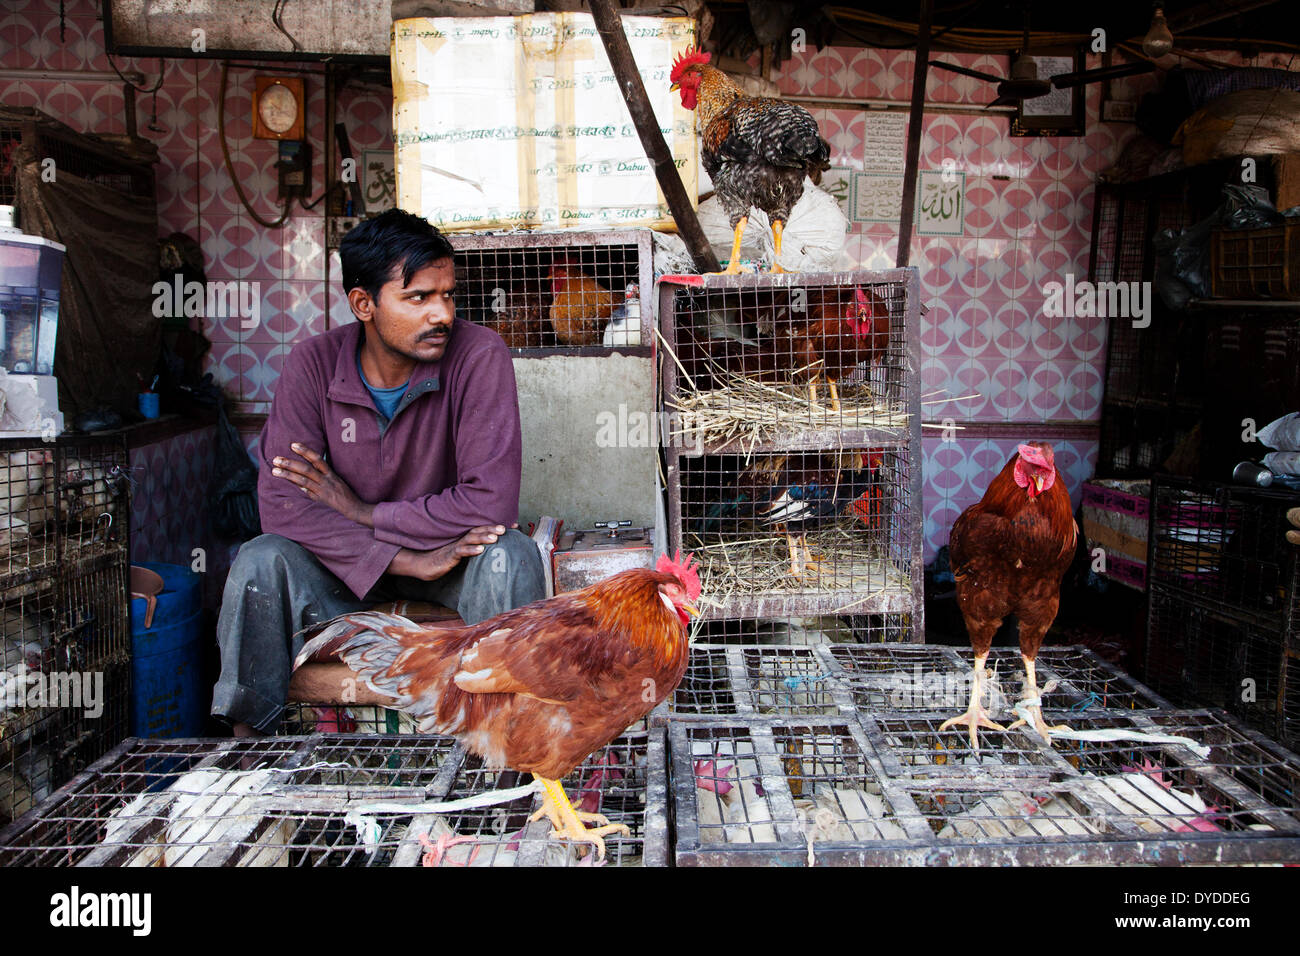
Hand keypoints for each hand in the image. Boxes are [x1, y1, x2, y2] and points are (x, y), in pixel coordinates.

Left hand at [272, 443, 373, 526]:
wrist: (354, 508)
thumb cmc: (344, 493)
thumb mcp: (336, 480)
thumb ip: (323, 474)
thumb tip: (307, 469)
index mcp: (330, 474)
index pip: (317, 459)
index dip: (305, 451)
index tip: (293, 445)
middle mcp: (326, 480)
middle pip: (306, 469)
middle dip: (290, 463)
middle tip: (276, 459)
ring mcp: (322, 490)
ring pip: (303, 480)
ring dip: (287, 475)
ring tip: (274, 470)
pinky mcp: (320, 500)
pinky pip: (306, 492)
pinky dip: (296, 487)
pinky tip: (285, 484)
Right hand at [390, 525, 506, 580]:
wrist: (424, 565)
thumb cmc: (445, 559)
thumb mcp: (463, 555)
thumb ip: (476, 550)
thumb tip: (494, 551)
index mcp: (466, 538)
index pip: (484, 529)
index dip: (498, 527)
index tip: (515, 525)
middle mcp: (461, 539)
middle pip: (478, 530)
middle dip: (492, 528)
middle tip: (506, 528)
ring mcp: (455, 546)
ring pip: (470, 539)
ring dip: (484, 537)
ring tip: (497, 537)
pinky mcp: (449, 556)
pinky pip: (460, 552)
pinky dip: (471, 550)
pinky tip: (480, 551)